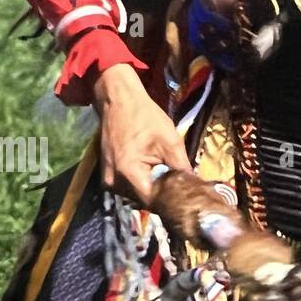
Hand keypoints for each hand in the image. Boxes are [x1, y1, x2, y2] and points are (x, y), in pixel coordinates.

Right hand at [92, 63, 191, 205]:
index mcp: (128, 172)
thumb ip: (181, 168)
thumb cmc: (144, 116)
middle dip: (161, 194)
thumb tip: (192, 187)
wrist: (118, 99)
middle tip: (178, 184)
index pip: (152, 201)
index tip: (183, 195)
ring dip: (151, 187)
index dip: (169, 200)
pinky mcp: (108, 171)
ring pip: (136, 193)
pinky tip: (153, 170)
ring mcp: (108, 177)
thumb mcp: (170, 141)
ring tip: (166, 175)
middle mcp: (113, 180)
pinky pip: (128, 184)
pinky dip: (142, 180)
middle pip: (143, 199)